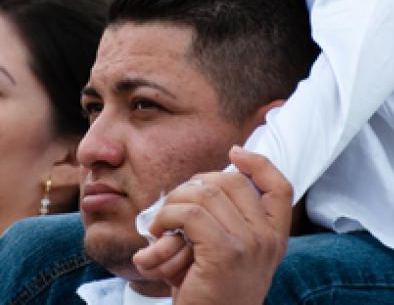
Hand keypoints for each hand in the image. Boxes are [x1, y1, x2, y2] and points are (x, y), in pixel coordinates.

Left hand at [132, 147, 291, 304]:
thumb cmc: (208, 287)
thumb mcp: (225, 249)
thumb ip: (225, 217)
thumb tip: (201, 181)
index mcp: (274, 236)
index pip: (279, 187)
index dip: (258, 163)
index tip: (234, 152)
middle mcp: (268, 239)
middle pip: (230, 180)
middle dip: (194, 184)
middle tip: (174, 207)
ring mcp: (251, 245)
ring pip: (204, 192)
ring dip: (174, 201)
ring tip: (163, 222)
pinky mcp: (226, 253)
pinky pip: (189, 213)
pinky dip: (167, 216)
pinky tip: (159, 231)